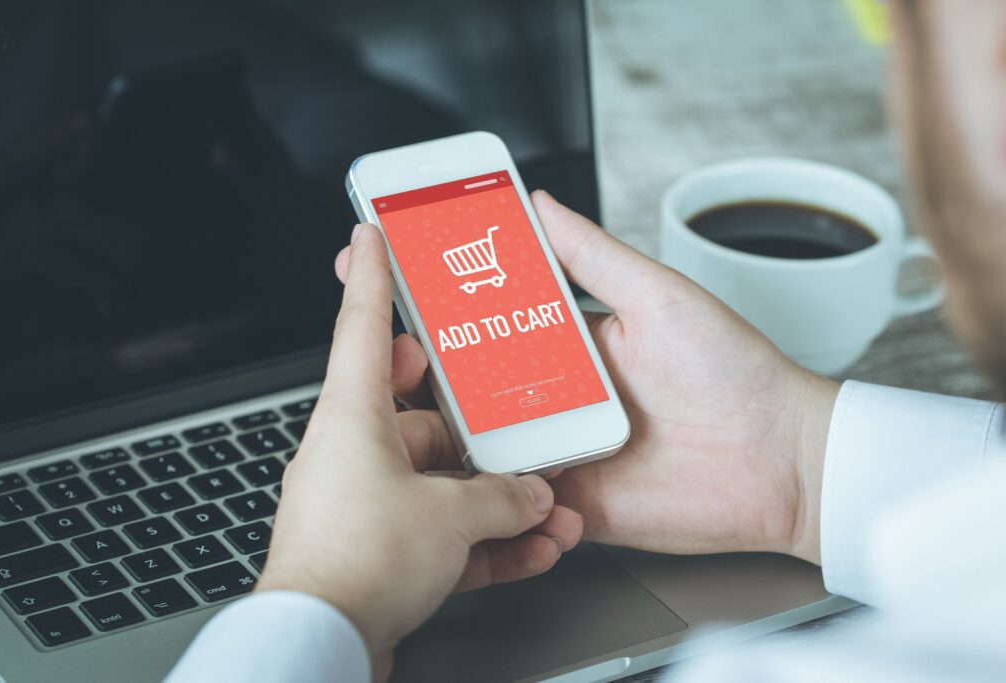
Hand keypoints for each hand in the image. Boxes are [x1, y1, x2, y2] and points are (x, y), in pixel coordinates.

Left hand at [257, 223, 582, 676]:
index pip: (361, 324)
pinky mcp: (377, 552)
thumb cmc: (357, 563)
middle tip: (507, 405)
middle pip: (419, 413)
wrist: (321, 647)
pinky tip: (530, 549)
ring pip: (438, 482)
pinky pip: (439, 533)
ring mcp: (364, 504)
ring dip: (493, 496)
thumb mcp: (450, 515)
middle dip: (472, 418)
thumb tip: (533, 496)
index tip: (370, 233)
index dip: (370, 273)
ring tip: (545, 505)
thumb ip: (501, 498)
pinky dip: (483, 540)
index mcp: (351, 417)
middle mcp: (351, 453)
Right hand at [371, 191, 838, 564]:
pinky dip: (490, 496)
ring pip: (479, 443)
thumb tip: (541, 203)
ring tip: (411, 420)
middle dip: (423, 368)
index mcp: (572, 342)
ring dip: (446, 435)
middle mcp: (558, 396)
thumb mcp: (660, 296)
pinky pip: (513, 502)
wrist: (783, 465)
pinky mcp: (570, 502)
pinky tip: (471, 479)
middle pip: (471, 382)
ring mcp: (560, 450)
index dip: (440, 297)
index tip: (392, 272)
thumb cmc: (736, 373)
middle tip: (388, 353)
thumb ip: (593, 255)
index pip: (490, 316)